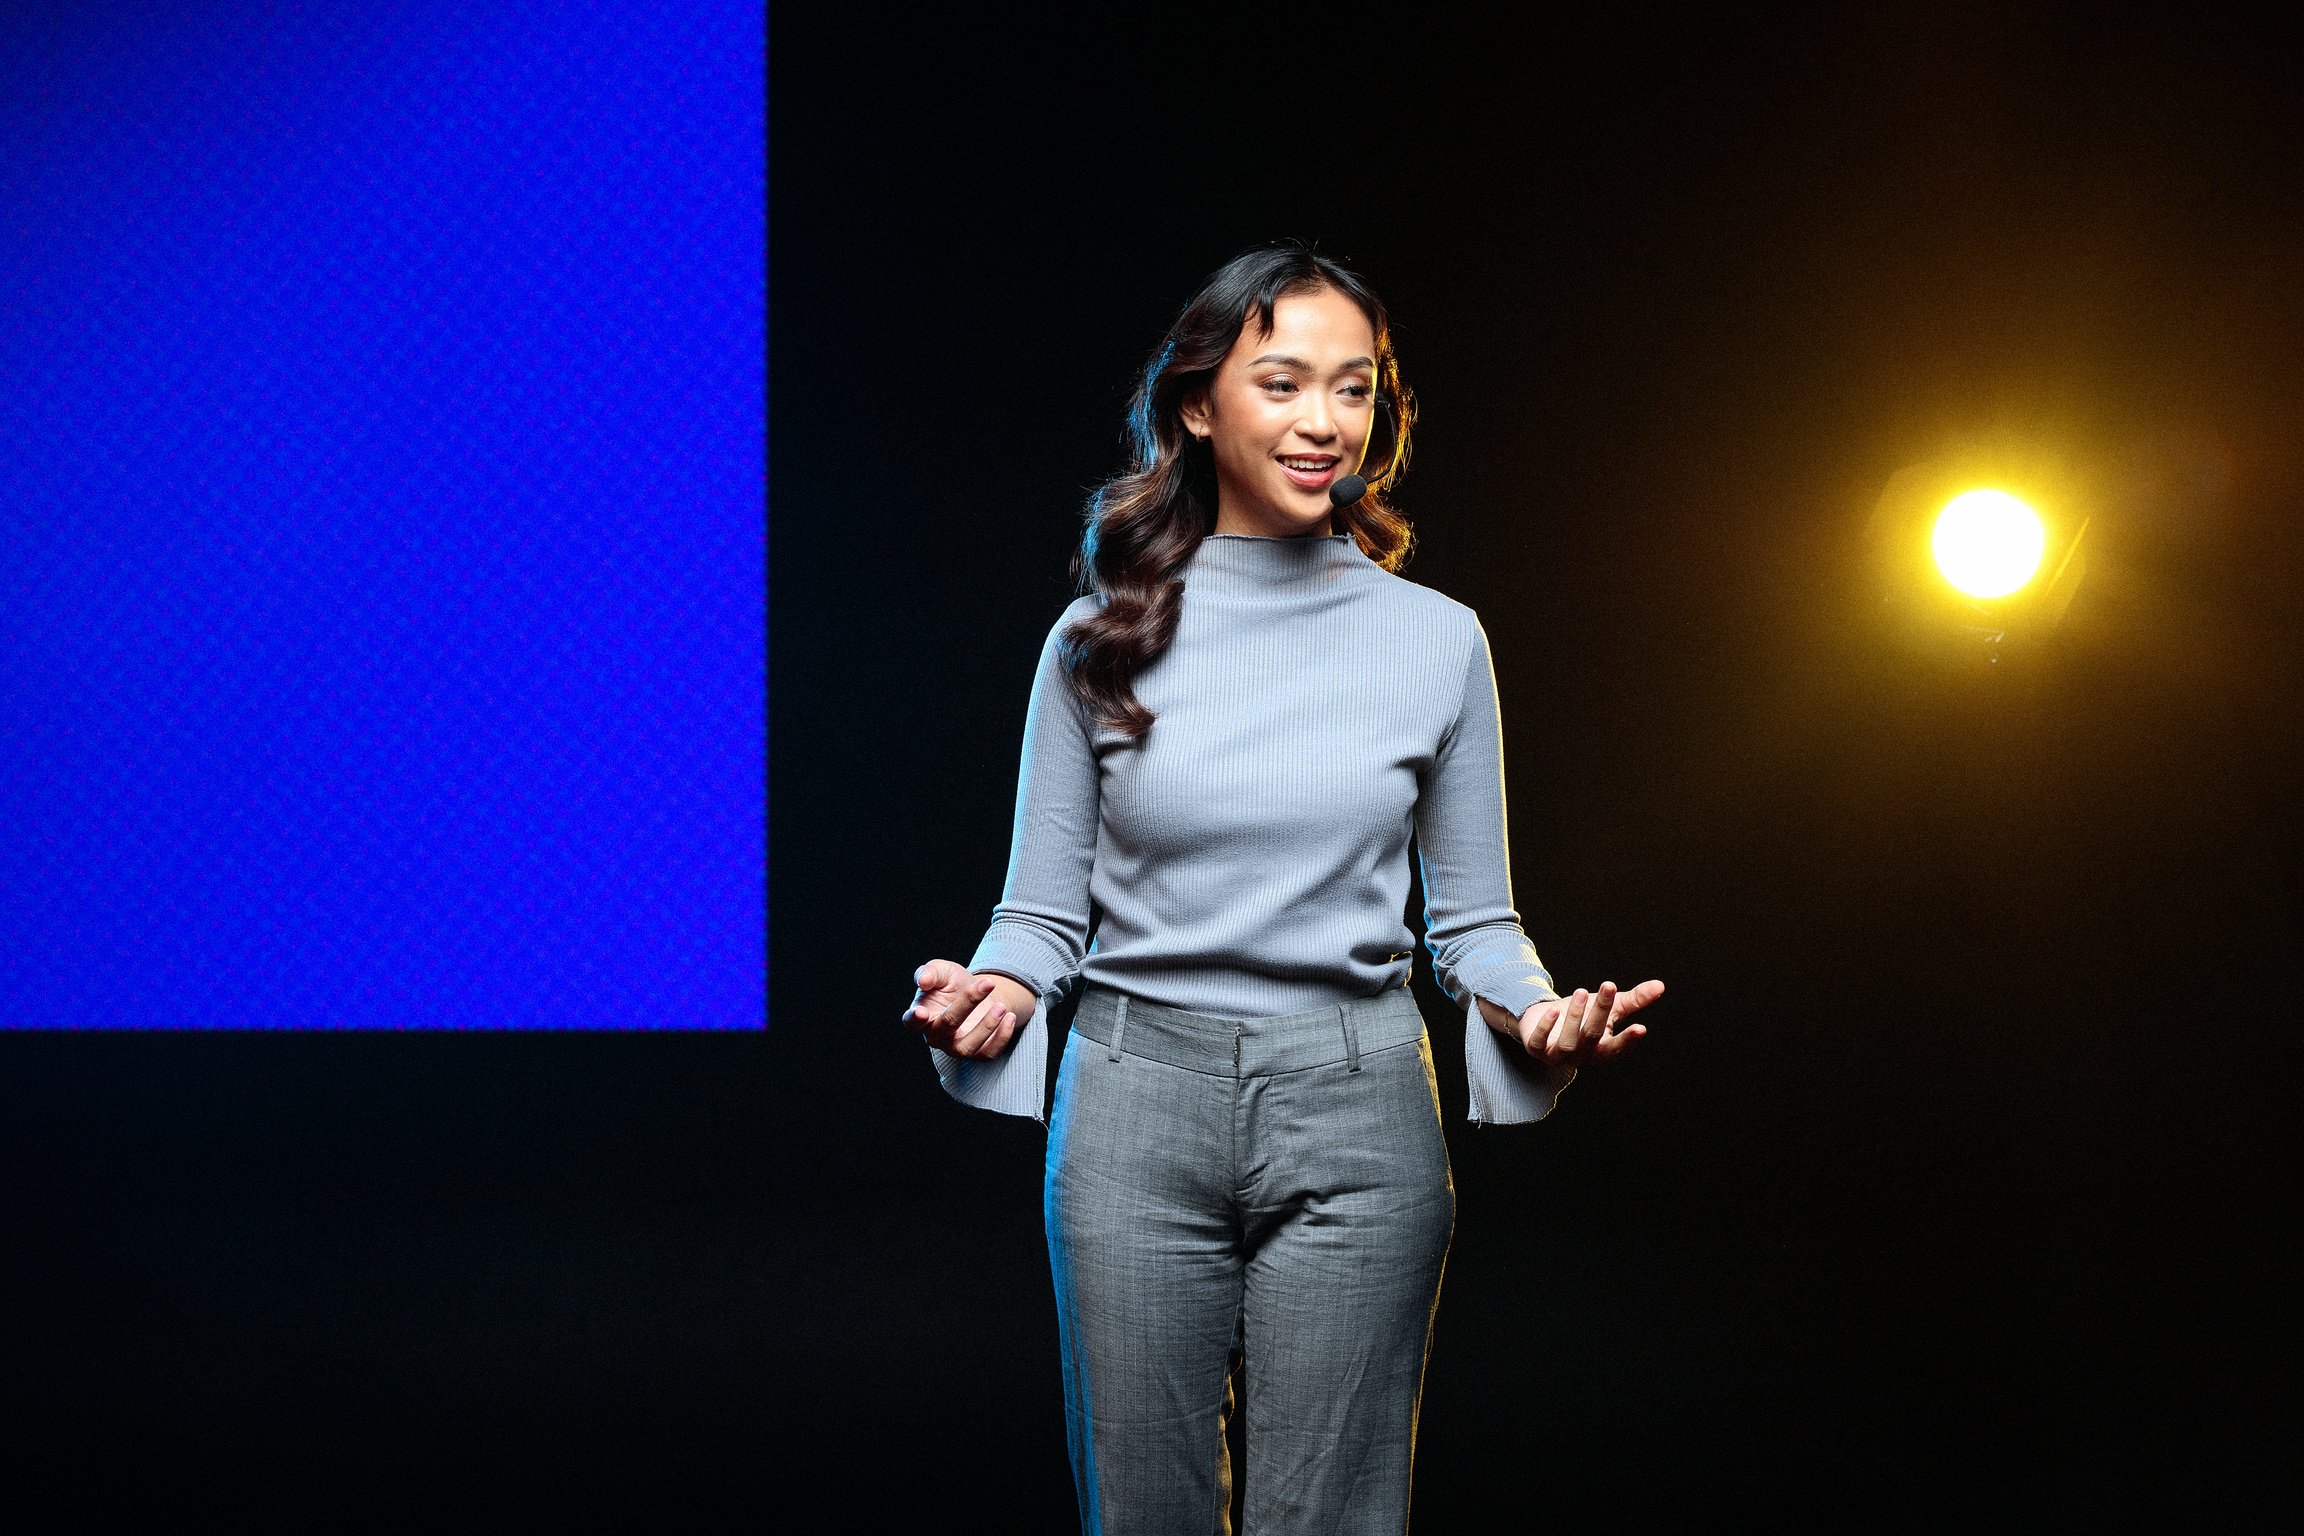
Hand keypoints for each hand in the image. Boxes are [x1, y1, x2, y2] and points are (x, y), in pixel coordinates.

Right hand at [901, 959, 1026, 1059]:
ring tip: (1002, 1006)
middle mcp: (936, 1036)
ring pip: (967, 1046)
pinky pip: (988, 1053)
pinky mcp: (978, 1053)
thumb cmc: (951, 983)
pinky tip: (1010, 1017)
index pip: (911, 1022)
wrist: (978, 992)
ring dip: (986, 1026)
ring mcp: (956, 1047)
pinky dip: (1002, 1037)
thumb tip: (923, 980)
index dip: (914, 1019)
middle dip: (968, 1003)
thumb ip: (930, 972)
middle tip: (988, 983)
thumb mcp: (942, 971)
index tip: (920, 1012)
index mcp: (921, 1016)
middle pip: (947, 1025)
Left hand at [1512, 979, 1662, 1067]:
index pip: (1617, 1048)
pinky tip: (1552, 1009)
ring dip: (1575, 1018)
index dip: (1628, 1041)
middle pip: (1593, 1036)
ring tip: (1582, 992)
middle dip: (1601, 1012)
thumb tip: (1660, 986)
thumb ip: (1634, 1000)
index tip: (1641, 1028)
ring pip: (1569, 1042)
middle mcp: (1581, 1056)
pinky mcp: (1536, 1048)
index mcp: (1601, 1049)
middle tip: (1609, 986)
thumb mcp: (1609, 1008)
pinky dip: (1546, 1028)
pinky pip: (1539, 1042)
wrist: (1544, 1020)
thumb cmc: (1582, 1016)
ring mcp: (1558, 1055)